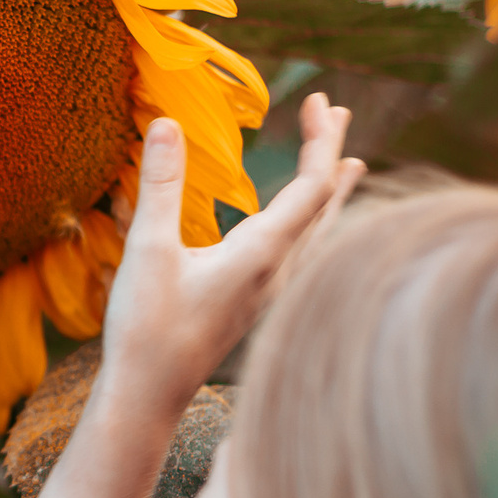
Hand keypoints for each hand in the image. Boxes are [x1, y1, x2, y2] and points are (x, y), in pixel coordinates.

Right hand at [100, 94, 362, 415]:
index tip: (323, 100)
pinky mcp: (256, 304)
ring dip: (330, 192)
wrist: (148, 396)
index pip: (311, 187)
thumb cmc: (147, 328)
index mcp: (262, 254)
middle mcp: (278, 273)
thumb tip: (167, 123)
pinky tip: (303, 227)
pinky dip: (314, 223)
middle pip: (323, 206)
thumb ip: (160, 185)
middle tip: (340, 112)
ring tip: (351, 166)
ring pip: (319, 233)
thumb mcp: (148, 250)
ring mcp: (271, 292)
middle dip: (330, 154)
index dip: (321, 140)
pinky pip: (304, 253)